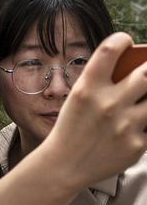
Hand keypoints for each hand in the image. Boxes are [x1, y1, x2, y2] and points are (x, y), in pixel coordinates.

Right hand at [43, 32, 146, 188]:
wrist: (65, 165)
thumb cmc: (72, 127)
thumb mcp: (78, 98)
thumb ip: (101, 83)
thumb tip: (136, 69)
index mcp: (87, 87)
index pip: (110, 50)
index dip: (122, 39)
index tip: (127, 42)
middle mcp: (107, 103)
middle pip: (146, 73)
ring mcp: (125, 125)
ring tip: (145, 97)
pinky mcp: (137, 145)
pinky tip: (141, 120)